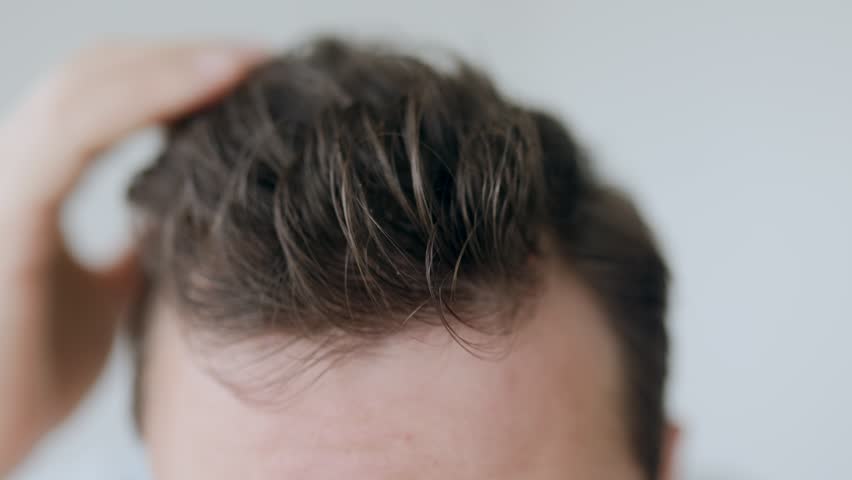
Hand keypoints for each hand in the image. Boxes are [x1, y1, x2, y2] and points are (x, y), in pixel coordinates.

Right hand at [0, 41, 264, 474]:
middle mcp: (14, 166)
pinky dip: (150, 94)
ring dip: (176, 65)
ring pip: (89, 84)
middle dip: (183, 59)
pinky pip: (78, 126)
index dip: (172, 76)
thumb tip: (179, 222)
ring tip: (251, 63)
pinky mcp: (8, 205)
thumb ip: (133, 252)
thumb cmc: (32, 372)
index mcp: (34, 181)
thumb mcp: (101, 298)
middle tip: (262, 62)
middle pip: (100, 74)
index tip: (248, 77)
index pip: (103, 98)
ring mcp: (5, 178)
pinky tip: (214, 83)